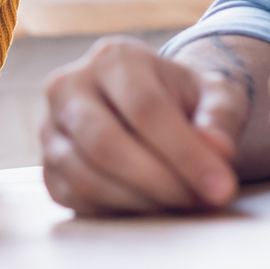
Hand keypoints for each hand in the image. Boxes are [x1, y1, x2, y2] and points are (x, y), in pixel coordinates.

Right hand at [39, 36, 251, 212]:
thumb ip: (221, 117)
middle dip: (159, 182)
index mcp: (113, 58)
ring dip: (139, 201)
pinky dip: (116, 210)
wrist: (154, 108)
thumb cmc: (185, 100)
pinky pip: (74, 198)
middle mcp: (70, 86)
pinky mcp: (48, 166)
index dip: (185, 153)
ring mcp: (51, 127)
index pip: (145, 109)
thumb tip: (217, 149)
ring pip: (84, 175)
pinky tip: (150, 204)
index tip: (221, 187)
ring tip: (179, 203)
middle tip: (199, 201)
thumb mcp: (217, 95)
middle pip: (105, 143)